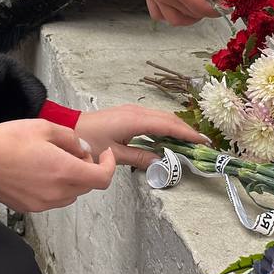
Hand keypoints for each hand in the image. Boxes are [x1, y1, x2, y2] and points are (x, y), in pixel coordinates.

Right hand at [0, 118, 116, 213]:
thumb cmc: (7, 141)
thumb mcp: (45, 127)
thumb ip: (72, 139)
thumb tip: (84, 150)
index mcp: (64, 171)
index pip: (102, 178)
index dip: (109, 166)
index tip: (105, 156)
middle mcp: (57, 192)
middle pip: (87, 187)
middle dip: (87, 169)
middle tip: (73, 152)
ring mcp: (43, 203)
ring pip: (71, 195)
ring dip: (71, 180)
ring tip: (53, 161)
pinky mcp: (30, 208)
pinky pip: (53, 199)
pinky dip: (55, 188)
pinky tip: (39, 172)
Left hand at [73, 103, 203, 169]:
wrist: (70, 128)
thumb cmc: (88, 140)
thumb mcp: (114, 154)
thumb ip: (139, 157)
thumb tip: (161, 162)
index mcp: (135, 120)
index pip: (168, 126)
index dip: (187, 134)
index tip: (203, 142)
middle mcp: (137, 111)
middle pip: (169, 119)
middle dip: (187, 131)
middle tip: (202, 144)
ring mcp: (133, 111)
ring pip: (163, 118)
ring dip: (178, 128)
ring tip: (191, 142)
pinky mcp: (130, 114)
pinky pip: (154, 119)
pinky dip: (166, 127)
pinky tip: (171, 138)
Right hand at [129, 0, 220, 24]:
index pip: (202, 8)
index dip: (215, 10)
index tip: (223, 7)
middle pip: (189, 16)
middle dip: (203, 13)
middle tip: (212, 3)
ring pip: (173, 19)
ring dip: (187, 17)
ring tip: (196, 6)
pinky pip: (158, 13)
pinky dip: (169, 14)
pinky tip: (177, 5)